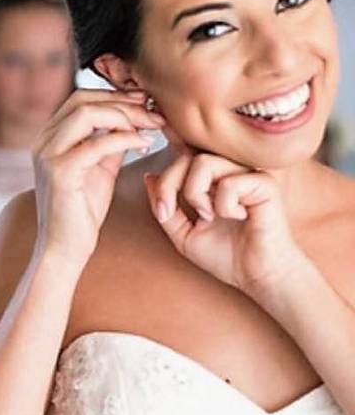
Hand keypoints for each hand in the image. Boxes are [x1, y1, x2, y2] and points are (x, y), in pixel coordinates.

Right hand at [33, 89, 164, 267]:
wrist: (64, 248)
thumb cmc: (81, 211)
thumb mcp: (99, 168)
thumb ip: (110, 142)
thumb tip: (134, 119)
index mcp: (49, 138)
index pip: (80, 99)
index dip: (115, 95)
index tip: (145, 101)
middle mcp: (43, 142)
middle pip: (83, 100)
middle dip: (123, 102)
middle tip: (154, 112)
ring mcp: (48, 155)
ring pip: (88, 114)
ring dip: (126, 116)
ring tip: (152, 126)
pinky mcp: (60, 172)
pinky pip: (98, 143)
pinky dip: (126, 138)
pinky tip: (145, 144)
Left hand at [143, 137, 305, 295]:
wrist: (257, 276)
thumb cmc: (226, 256)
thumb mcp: (183, 234)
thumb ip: (166, 207)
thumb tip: (149, 178)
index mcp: (212, 179)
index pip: (187, 152)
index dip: (172, 139)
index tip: (158, 138)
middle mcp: (229, 171)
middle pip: (187, 156)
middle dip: (168, 184)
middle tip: (167, 212)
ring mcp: (248, 174)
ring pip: (204, 163)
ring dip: (195, 193)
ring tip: (208, 216)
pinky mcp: (265, 183)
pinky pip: (230, 182)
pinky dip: (224, 205)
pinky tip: (238, 217)